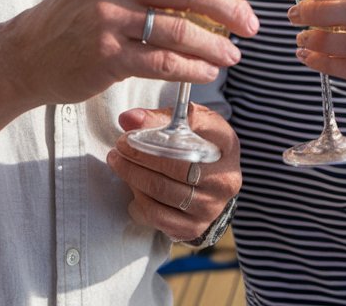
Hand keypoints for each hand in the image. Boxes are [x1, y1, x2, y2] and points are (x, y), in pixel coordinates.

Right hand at [3, 0, 258, 107]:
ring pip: (182, 29)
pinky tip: (207, 72)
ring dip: (217, 44)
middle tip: (251, 24)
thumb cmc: (79, 12)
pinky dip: (194, 68)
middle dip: (230, 7)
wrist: (27, 53)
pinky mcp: (106, 55)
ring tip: (233, 54)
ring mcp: (107, 17)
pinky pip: (164, 62)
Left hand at [107, 104, 240, 241]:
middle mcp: (224, 180)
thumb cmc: (200, 144)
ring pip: (162, 192)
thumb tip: (129, 119)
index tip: (131, 132)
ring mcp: (211, 207)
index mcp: (227, 146)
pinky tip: (133, 188)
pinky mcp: (194, 228)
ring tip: (118, 163)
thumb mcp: (189, 122)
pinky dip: (139, 201)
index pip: (192, 138)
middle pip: (174, 168)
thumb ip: (161, 117)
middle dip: (139, 156)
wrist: (214, 180)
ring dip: (133, 177)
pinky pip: (158, 217)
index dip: (156, 134)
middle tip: (119, 147)